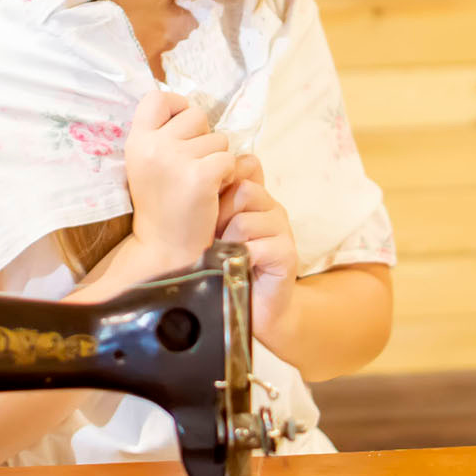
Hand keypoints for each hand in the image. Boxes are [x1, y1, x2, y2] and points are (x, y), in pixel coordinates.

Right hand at [124, 90, 236, 269]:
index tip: (182, 127)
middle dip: (204, 137)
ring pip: (219, 138)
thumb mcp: (148, 165)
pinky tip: (213, 192)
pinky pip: (229, 159)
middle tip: (193, 167)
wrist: (165, 249)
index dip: (177, 106)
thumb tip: (190, 109)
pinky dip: (229, 174)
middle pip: (197, 115)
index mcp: (136, 142)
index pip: (157, 98)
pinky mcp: (200, 177)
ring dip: (218, 158)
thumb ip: (162, 136)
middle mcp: (153, 147)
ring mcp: (176, 161)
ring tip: (201, 184)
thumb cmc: (163, 205)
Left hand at [215, 154, 300, 345]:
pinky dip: (240, 260)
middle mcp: (272, 209)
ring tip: (223, 257)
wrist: (246, 309)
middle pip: (244, 189)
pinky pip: (257, 247)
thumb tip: (189, 174)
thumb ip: (209, 203)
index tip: (207, 209)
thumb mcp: (211, 230)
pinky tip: (236, 269)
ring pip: (245, 220)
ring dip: (227, 242)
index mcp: (255, 198)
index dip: (222, 183)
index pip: (246, 165)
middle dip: (220, 215)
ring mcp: (282, 230)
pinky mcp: (287, 254)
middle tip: (213, 238)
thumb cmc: (223, 268)